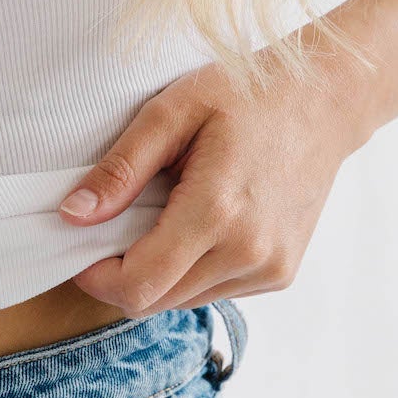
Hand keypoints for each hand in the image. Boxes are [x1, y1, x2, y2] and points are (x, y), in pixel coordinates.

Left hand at [56, 51, 364, 316]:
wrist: (324, 101)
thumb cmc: (246, 95)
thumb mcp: (172, 112)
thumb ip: (120, 169)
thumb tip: (73, 215)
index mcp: (216, 211)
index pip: (138, 285)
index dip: (96, 276)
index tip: (83, 245)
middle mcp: (248, 252)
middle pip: (155, 302)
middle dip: (122, 274)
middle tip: (117, 225)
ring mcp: (270, 268)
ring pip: (182, 301)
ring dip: (158, 273)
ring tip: (166, 216)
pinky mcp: (280, 274)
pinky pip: (214, 291)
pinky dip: (192, 269)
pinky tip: (202, 225)